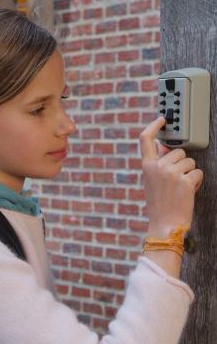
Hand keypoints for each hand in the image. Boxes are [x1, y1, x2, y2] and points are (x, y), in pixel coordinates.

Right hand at [140, 116, 202, 239]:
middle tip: (176, 181)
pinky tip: (187, 192)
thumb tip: (164, 146)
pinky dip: (196, 183)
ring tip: (180, 188)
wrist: (165, 223)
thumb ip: (157, 163)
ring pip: (189, 162)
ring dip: (189, 174)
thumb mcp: (151, 181)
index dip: (153, 126)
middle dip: (181, 164)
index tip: (161, 120)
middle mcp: (158, 167)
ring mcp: (171, 173)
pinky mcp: (185, 180)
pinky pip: (197, 173)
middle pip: (177, 151)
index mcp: (147, 166)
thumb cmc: (160, 204)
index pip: (145, 139)